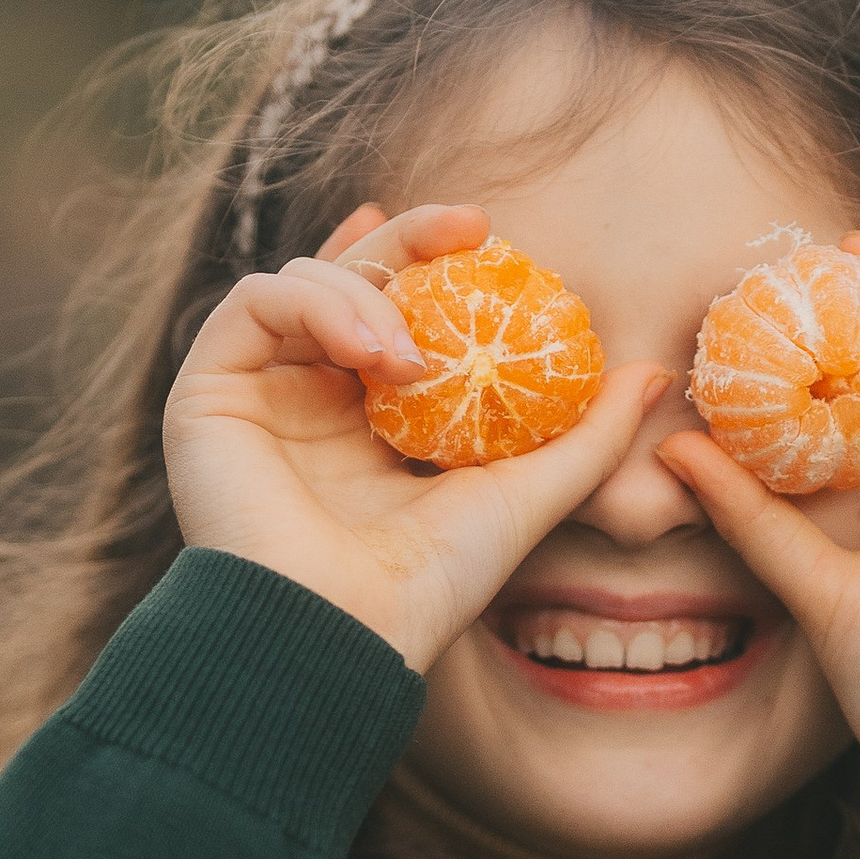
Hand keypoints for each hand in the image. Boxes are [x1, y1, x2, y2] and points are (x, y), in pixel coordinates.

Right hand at [163, 202, 668, 673]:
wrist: (346, 633)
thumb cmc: (431, 583)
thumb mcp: (528, 496)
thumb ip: (588, 436)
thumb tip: (652, 373)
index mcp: (367, 424)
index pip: (388, 312)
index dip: (421, 259)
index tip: (479, 229)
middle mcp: (306, 403)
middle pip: (346, 280)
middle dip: (404, 240)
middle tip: (468, 225)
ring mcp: (254, 396)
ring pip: (299, 282)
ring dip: (365, 292)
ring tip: (410, 359)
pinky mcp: (207, 393)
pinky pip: (252, 301)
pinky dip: (314, 302)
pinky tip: (368, 352)